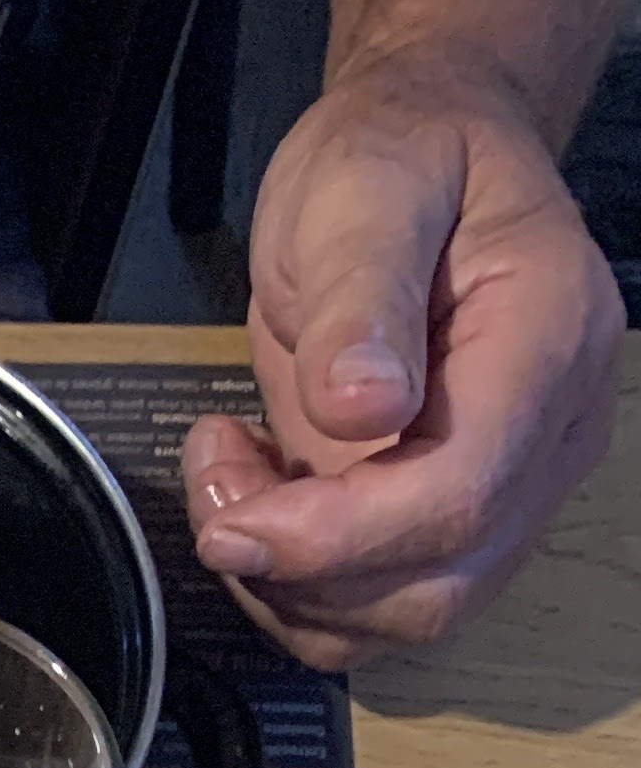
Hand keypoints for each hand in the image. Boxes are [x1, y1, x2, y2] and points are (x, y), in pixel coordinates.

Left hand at [183, 50, 621, 671]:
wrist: (424, 151)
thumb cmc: (403, 154)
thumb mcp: (365, 189)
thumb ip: (365, 298)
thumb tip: (363, 406)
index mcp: (549, 336)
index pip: (461, 494)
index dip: (339, 537)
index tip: (235, 521)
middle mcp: (553, 430)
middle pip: (436, 581)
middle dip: (298, 568)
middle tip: (214, 479)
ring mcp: (516, 486)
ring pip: (404, 616)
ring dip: (288, 587)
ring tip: (229, 478)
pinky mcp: (459, 519)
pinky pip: (379, 607)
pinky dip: (298, 589)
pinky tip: (261, 505)